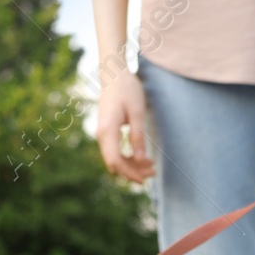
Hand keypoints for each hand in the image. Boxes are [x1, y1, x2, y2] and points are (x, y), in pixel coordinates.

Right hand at [95, 68, 154, 183]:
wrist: (114, 75)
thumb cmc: (127, 90)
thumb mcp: (138, 112)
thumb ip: (138, 137)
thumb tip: (141, 160)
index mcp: (108, 130)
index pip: (115, 160)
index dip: (129, 173)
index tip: (144, 179)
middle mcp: (102, 135)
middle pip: (115, 163)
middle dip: (133, 172)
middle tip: (153, 172)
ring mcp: (103, 135)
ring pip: (115, 159)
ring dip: (131, 166)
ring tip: (151, 165)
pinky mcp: (107, 133)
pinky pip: (115, 151)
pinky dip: (127, 157)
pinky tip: (141, 157)